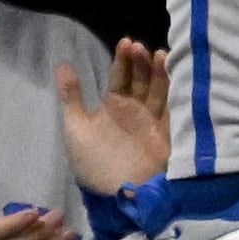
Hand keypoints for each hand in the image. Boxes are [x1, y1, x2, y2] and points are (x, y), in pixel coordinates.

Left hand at [58, 43, 169, 192]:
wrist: (114, 197)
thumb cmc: (92, 162)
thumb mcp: (76, 127)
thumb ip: (71, 96)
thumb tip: (63, 64)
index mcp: (113, 106)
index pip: (120, 76)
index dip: (123, 60)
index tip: (126, 42)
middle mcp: (134, 110)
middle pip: (141, 79)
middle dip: (141, 62)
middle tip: (139, 48)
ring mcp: (151, 121)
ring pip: (157, 91)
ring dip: (158, 73)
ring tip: (158, 55)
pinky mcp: (166, 135)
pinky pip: (172, 110)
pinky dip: (174, 94)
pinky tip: (175, 79)